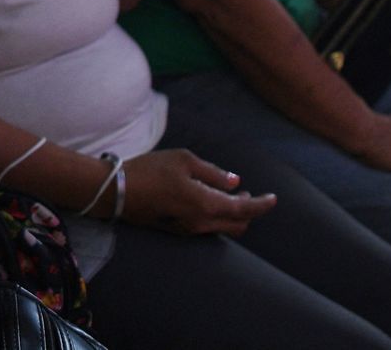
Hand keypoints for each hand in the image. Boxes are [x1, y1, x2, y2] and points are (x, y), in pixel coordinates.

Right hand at [121, 149, 277, 236]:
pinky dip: (217, 216)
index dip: (262, 205)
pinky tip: (209, 199)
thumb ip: (213, 173)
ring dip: (233, 213)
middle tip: (251, 192)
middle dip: (249, 210)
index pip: (245, 210)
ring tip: (232, 193)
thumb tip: (235, 182)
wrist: (117, 192)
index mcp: (206, 204)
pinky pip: (207, 227)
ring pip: (222, 228)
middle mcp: (201, 223)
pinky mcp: (177, 230)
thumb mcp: (185, 160)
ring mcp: (188, 230)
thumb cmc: (150, 170)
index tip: (274, 199)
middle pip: (237, 224)